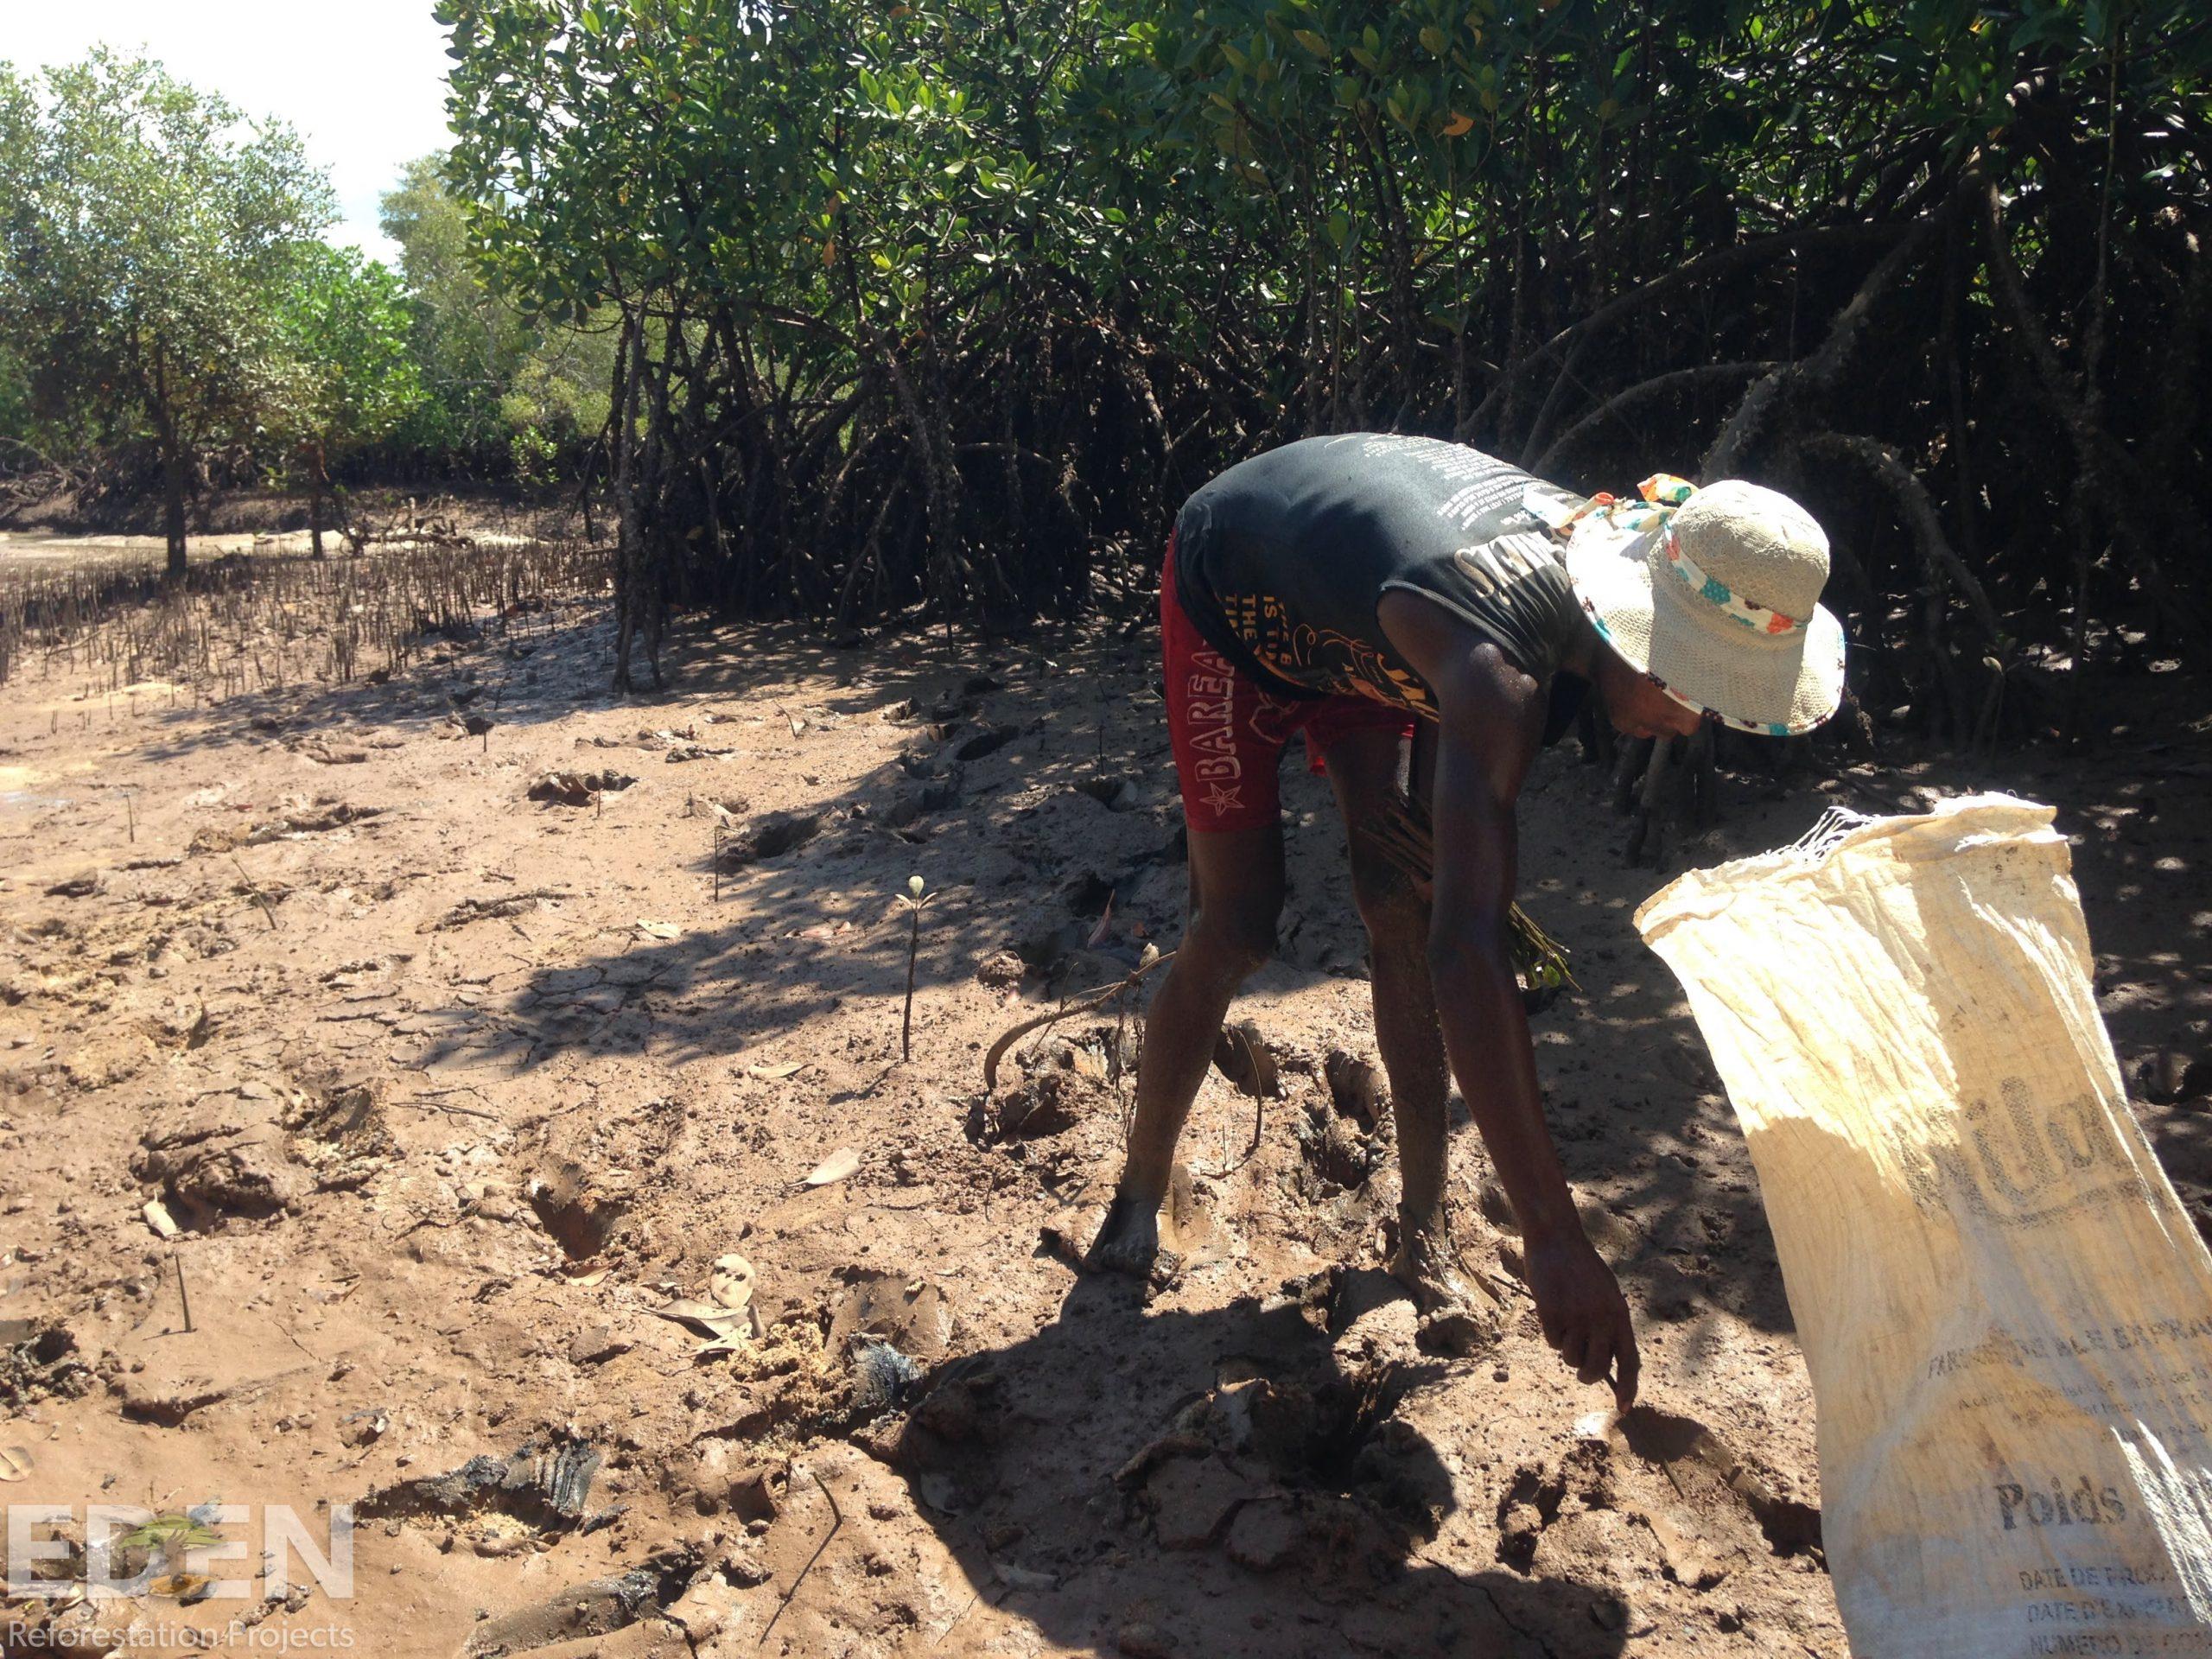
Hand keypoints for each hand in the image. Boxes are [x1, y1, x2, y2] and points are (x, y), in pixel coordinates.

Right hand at [1525, 1233, 1639, 1408]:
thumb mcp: (1606, 1294)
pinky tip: (1551, 1307)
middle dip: (1587, 1375)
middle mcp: (1602, 1319)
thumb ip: (1609, 1324)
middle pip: (1598, 1369)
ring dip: (1566, 1348)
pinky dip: (1550, 1332)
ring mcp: (1576, 1317)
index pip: (1630, 1361)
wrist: (1556, 1238)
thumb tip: (1606, 1363)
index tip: (1624, 1408)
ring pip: (1571, 1358)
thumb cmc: (1581, 1266)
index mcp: (1620, 1314)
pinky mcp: (1552, 1314)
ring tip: (1565, 1320)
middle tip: (1581, 1372)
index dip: (1628, 1388)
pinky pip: (1551, 1341)